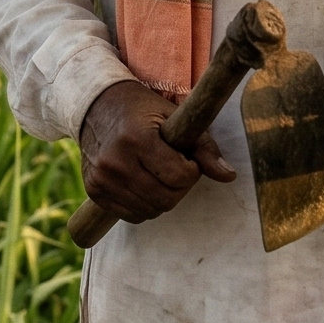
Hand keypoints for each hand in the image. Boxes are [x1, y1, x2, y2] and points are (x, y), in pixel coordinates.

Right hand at [79, 79, 235, 222]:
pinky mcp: (94, 191)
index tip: (188, 159)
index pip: (179, 177)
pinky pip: (132, 216)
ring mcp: (101, 179)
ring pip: (150, 211)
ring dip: (163, 198)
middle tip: (177, 169)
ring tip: (159, 175)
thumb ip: (204, 147)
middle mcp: (115, 162)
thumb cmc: (142, 110)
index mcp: (136, 139)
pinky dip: (145, 205)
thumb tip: (229, 176)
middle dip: (180, 188)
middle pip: (166, 200)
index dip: (192, 171)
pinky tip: (144, 184)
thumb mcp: (174, 117)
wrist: (96, 106)